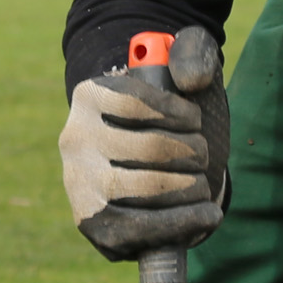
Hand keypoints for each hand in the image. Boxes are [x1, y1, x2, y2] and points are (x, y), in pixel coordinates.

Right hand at [60, 26, 231, 258]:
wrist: (144, 161)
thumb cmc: (168, 115)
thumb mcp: (183, 71)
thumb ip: (193, 53)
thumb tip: (191, 80)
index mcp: (91, 95)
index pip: (140, 103)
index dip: (182, 114)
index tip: (196, 120)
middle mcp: (75, 139)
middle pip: (151, 149)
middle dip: (194, 154)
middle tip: (203, 157)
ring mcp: (79, 184)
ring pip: (148, 189)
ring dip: (193, 188)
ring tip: (202, 185)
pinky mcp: (91, 224)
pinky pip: (140, 229)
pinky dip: (181, 224)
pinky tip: (206, 216)